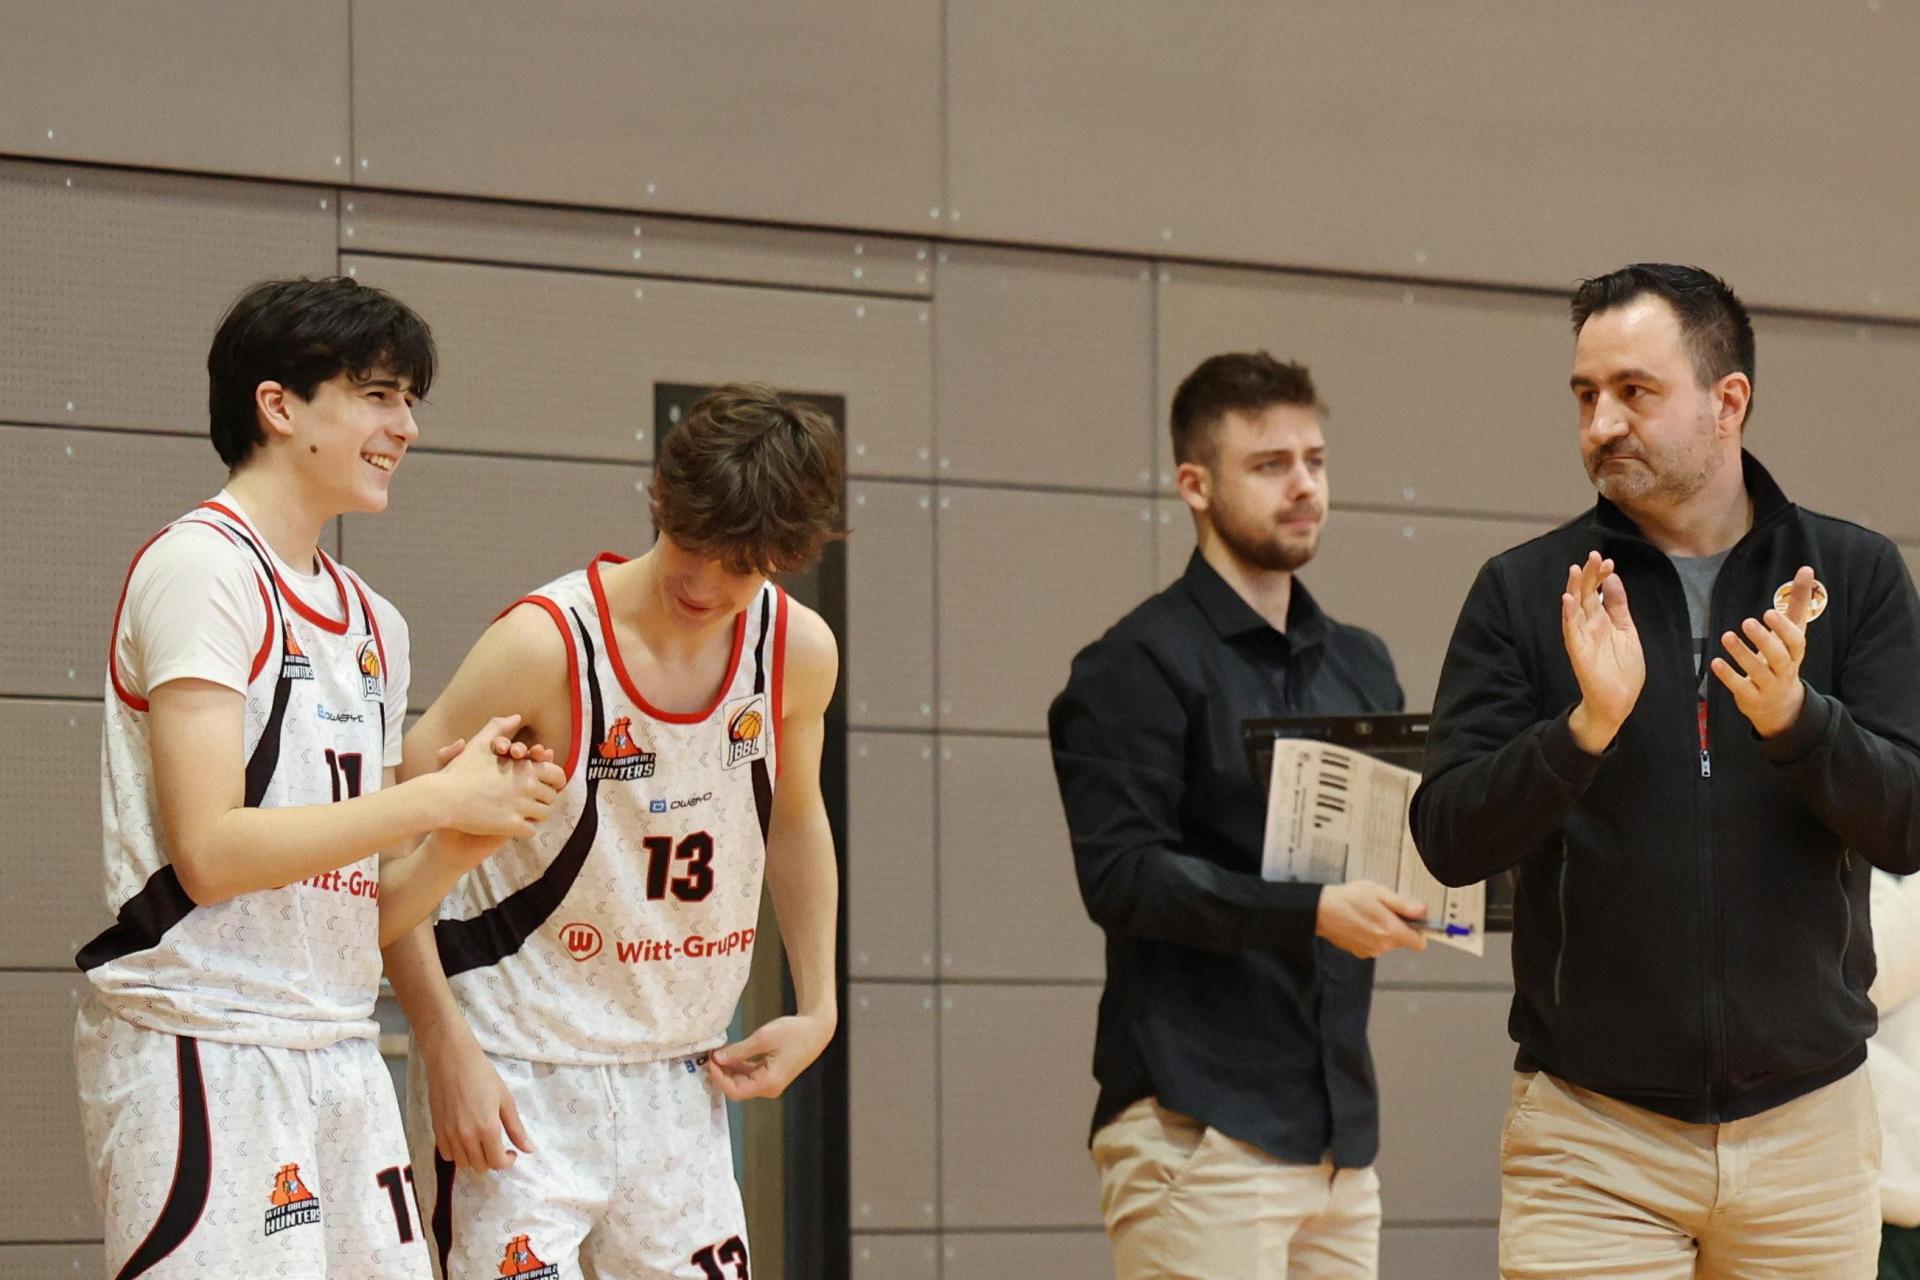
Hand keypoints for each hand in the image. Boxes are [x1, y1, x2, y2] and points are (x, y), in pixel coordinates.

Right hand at [424, 1034, 533, 1171]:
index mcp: (487, 1129)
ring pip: (463, 1163)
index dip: (507, 1161)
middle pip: (480, 1166)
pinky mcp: (436, 1131)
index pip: (497, 1163)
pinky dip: (458, 1153)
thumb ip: (516, 1129)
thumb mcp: (505, 1100)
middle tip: (497, 1145)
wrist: (452, 1060)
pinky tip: (465, 1140)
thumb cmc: (483, 1076)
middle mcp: (466, 1137)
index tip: (511, 1152)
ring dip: (475, 1158)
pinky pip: (447, 1155)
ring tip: (481, 1142)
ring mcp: (449, 1135)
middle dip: (492, 1160)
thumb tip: (529, 1150)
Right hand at [430, 731, 557, 865]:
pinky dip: (525, 829)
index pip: (557, 774)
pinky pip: (531, 831)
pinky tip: (516, 826)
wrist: (442, 798)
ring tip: (526, 814)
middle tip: (535, 800)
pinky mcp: (510, 826)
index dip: (555, 780)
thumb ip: (499, 727)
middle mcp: (527, 785)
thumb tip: (517, 717)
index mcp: (525, 766)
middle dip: (545, 798)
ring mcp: (520, 807)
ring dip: (536, 815)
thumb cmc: (459, 771)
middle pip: (552, 796)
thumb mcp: (479, 744)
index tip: (549, 785)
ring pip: (544, 815)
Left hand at [706, 1013, 835, 1100]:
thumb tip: (717, 1058)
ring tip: (718, 1052)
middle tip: (711, 1054)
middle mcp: (769, 1088)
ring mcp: (771, 1083)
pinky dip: (738, 1066)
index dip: (719, 1077)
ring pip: (742, 1082)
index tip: (711, 1060)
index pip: (734, 1091)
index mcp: (769, 1083)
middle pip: (737, 1088)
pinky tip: (731, 1053)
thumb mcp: (763, 1038)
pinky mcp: (772, 1075)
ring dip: (729, 1069)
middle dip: (722, 1073)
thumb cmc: (793, 1032)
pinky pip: (750, 1075)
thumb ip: (739, 1051)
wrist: (816, 1029)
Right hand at [1314, 880, 1428, 958]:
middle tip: (1383, 909)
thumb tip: (1423, 912)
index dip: (1419, 931)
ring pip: (1387, 942)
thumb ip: (1404, 905)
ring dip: (1383, 931)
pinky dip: (1371, 936)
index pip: (1419, 943)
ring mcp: (1370, 951)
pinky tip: (1359, 923)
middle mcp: (1383, 946)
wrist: (1320, 910)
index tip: (1412, 920)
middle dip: (1397, 926)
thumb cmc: (1348, 899)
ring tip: (1368, 914)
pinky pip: (1374, 945)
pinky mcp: (1359, 952)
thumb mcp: (1379, 893)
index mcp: (1391, 931)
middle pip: (1402, 941)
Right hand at [1561, 552, 1644, 752]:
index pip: (1598, 591)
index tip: (1608, 561)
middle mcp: (1589, 624)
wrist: (1619, 700)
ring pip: (1574, 608)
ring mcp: (1581, 636)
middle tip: (1594, 555)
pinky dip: (1568, 614)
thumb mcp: (1627, 630)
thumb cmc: (1623, 669)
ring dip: (1574, 589)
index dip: (1602, 575)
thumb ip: (1619, 606)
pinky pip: (1570, 629)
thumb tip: (1613, 578)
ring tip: (1576, 570)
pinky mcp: (1577, 650)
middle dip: (1589, 575)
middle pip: (1586, 594)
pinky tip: (1568, 599)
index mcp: (1602, 619)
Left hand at [1712, 564, 1813, 737]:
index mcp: (1795, 652)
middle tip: (1747, 622)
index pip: (1795, 641)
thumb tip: (1807, 569)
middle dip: (1764, 639)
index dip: (1784, 628)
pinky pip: (1740, 687)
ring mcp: (1768, 685)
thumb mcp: (1793, 633)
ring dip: (1741, 654)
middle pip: (1778, 656)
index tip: (1770, 612)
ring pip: (1757, 671)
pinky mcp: (1751, 698)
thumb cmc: (1784, 657)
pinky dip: (1728, 675)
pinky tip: (1715, 662)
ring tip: (1726, 636)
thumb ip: (1798, 603)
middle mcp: (1785, 669)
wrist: (1780, 704)